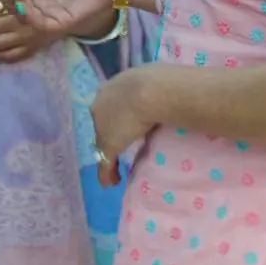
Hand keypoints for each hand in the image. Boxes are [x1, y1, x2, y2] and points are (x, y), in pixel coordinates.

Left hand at [90, 67, 158, 186]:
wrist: (151, 91)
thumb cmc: (157, 83)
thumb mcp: (151, 81)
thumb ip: (150, 90)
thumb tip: (164, 92)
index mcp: (110, 89)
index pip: (108, 107)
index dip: (116, 118)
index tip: (125, 126)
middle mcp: (101, 105)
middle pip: (102, 125)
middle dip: (109, 136)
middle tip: (120, 148)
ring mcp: (103, 126)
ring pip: (102, 145)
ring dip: (108, 158)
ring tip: (115, 172)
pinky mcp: (108, 144)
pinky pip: (105, 162)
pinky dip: (106, 173)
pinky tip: (111, 183)